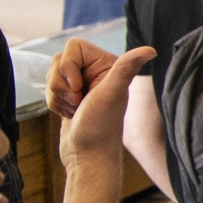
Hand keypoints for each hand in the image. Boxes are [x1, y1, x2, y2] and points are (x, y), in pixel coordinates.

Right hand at [62, 45, 157, 167]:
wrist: (87, 157)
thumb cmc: (100, 128)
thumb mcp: (111, 94)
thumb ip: (125, 69)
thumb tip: (151, 50)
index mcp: (110, 66)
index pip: (73, 45)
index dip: (68, 66)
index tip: (78, 87)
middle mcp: (98, 72)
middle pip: (59, 60)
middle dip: (61, 83)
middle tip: (78, 101)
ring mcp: (84, 85)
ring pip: (52, 75)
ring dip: (57, 95)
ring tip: (75, 109)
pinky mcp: (73, 97)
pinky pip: (51, 89)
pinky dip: (55, 103)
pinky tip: (70, 115)